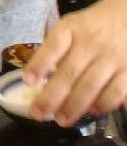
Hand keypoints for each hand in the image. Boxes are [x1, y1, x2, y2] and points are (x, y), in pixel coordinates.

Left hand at [24, 0, 126, 125]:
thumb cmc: (94, 25)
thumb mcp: (72, 26)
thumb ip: (57, 48)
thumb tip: (39, 78)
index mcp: (72, 28)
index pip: (53, 46)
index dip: (39, 64)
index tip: (27, 82)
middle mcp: (91, 42)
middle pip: (69, 73)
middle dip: (52, 97)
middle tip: (39, 114)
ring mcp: (113, 57)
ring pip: (91, 86)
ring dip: (75, 106)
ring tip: (62, 120)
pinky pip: (117, 92)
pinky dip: (103, 104)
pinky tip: (92, 111)